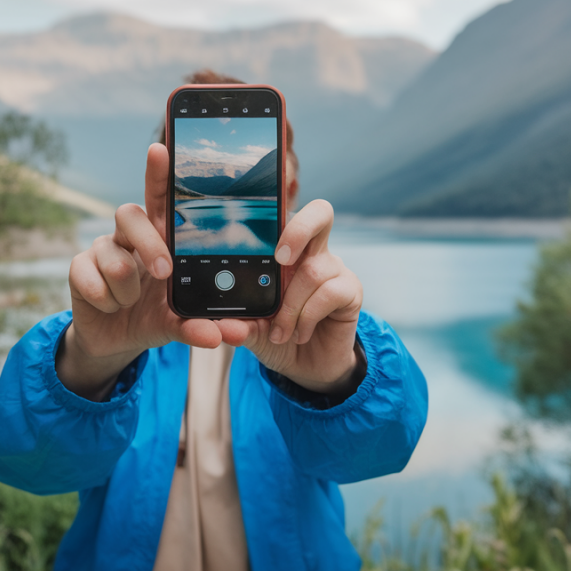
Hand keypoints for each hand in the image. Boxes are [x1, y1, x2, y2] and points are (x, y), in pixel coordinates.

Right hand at [58, 143, 222, 399]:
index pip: (159, 197)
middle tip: (165, 272)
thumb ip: (201, 324)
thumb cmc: (155, 315)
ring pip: (113, 257)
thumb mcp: (179, 321)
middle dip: (148, 243)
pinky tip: (110, 307)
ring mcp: (101, 249)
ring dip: (126, 290)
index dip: (158, 172)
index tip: (159, 148)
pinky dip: (105, 300)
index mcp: (159, 237)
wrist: (117, 342)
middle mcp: (129, 235)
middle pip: (130, 215)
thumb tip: (230, 335)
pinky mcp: (78, 268)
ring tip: (131, 303)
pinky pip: (89, 279)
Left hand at [217, 200, 364, 395]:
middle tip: (280, 258)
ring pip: (312, 270)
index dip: (280, 204)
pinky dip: (308, 316)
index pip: (287, 214)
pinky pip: (330, 292)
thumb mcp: (252, 330)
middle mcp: (313, 253)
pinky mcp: (350, 290)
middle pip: (320, 213)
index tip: (256, 227)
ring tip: (280, 331)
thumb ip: (239, 324)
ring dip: (291, 306)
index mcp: (286, 252)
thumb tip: (220, 326)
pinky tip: (300, 333)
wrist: (308, 367)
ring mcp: (334, 269)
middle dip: (298, 229)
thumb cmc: (279, 337)